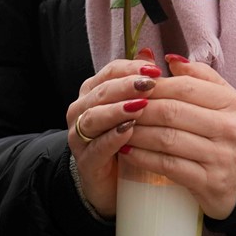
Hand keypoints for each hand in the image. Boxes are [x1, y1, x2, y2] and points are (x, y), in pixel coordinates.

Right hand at [65, 50, 162, 217]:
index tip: (156, 70)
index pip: (110, 71)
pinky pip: (97, 146)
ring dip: (118, 110)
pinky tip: (128, 132)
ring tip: (140, 106)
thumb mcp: (132, 108)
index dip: (132, 68)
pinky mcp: (85, 161)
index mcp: (92, 91)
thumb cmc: (123, 139)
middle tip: (150, 84)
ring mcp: (79, 135)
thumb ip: (138, 81)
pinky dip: (112, 138)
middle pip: (102, 91)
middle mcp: (81, 110)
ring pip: (95, 117)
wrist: (109, 182)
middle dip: (127, 86)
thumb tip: (149, 52)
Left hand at [123, 56, 235, 219]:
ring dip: (136, 132)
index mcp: (232, 103)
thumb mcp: (228, 101)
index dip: (155, 85)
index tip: (133, 84)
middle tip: (120, 106)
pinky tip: (127, 151)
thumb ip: (201, 77)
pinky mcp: (208, 183)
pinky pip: (168, 166)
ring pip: (167, 139)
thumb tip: (170, 58)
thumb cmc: (231, 134)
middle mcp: (228, 129)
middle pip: (172, 112)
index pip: (185, 87)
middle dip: (140, 108)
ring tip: (118, 126)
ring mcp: (219, 157)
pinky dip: (143, 157)